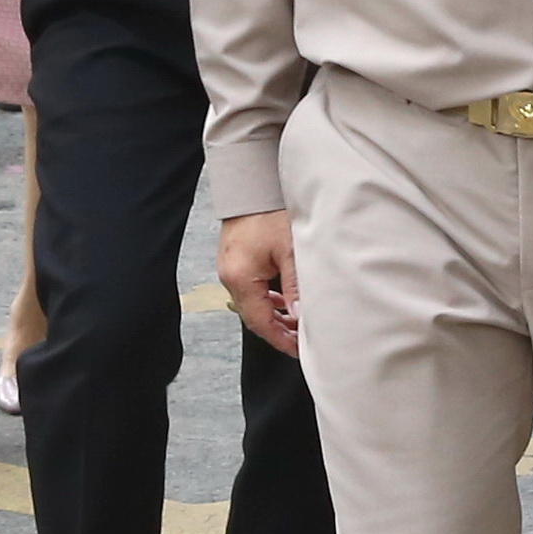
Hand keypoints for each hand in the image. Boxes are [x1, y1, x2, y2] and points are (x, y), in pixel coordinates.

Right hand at [217, 210, 300, 355]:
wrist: (251, 183)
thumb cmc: (269, 211)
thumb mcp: (290, 251)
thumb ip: (295, 287)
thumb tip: (299, 317)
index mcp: (241, 278)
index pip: (260, 322)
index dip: (280, 340)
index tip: (298, 350)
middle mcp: (230, 276)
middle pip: (254, 316)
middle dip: (279, 330)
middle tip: (302, 339)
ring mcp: (230, 268)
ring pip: (253, 303)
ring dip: (274, 314)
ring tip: (298, 321)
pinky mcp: (235, 260)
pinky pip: (251, 288)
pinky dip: (268, 298)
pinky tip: (284, 299)